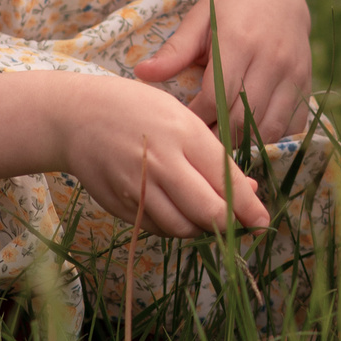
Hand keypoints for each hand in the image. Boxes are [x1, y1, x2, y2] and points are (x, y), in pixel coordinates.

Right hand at [53, 76, 268, 236]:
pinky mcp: (122, 208)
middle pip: (208, 213)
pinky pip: (159, 229)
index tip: (263, 221)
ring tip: (207, 214)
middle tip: (241, 227)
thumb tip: (248, 192)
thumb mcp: (181, 119)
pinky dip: (176, 226)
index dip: (249, 208)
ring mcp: (138, 189)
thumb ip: (213, 157)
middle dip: (231, 225)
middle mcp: (161, 164)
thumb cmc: (137, 111)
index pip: (226, 181)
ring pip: (184, 229)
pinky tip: (178, 210)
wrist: (77, 118)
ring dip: (202, 228)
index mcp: (183, 133)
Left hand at [134, 0, 312, 144]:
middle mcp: (270, 60)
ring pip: (269, 129)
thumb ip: (175, 50)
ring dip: (244, 143)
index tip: (183, 123)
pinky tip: (252, 136)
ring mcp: (293, 74)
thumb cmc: (231, 7)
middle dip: (218, 137)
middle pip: (242, 119)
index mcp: (238, 42)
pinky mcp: (306, 83)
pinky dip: (272, 139)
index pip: (215, 99)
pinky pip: (292, 126)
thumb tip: (141, 74)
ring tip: (222, 143)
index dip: (196, 118)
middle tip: (198, 141)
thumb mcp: (200, 19)